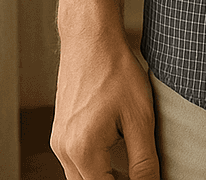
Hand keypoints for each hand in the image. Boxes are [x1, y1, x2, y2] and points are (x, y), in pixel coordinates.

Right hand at [50, 31, 159, 179]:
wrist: (90, 38)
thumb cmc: (116, 71)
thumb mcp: (140, 117)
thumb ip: (144, 161)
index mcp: (83, 151)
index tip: (146, 178)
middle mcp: (64, 151)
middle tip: (141, 173)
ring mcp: (58, 141)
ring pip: (80, 177)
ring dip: (104, 177)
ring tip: (131, 165)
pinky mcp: (60, 131)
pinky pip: (75, 161)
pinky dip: (95, 164)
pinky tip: (116, 150)